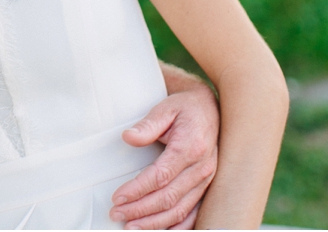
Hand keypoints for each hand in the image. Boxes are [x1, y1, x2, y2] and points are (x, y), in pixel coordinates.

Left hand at [110, 83, 219, 228]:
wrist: (211, 110)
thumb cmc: (185, 108)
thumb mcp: (166, 108)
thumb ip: (147, 124)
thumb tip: (127, 137)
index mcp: (190, 148)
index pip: (160, 176)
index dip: (138, 190)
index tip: (117, 197)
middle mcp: (201, 168)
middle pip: (168, 198)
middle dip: (140, 210)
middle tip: (116, 213)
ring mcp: (206, 181)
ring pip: (179, 210)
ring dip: (154, 223)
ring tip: (131, 226)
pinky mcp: (206, 188)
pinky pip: (192, 215)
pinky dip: (175, 227)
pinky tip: (158, 231)